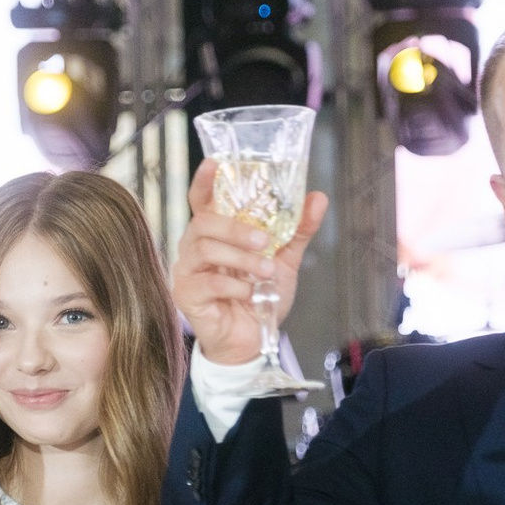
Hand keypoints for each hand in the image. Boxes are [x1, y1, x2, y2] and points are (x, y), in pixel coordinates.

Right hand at [173, 159, 327, 365]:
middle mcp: (195, 247)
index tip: (215, 163)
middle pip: (204, 222)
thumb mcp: (284, 260)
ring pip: (205, 249)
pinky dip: (235, 286)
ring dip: (241, 258)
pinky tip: (251, 293)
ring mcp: (187, 271)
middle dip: (236, 228)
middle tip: (265, 241)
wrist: (253, 342)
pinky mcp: (186, 296)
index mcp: (215, 233)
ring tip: (266, 271)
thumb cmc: (260, 296)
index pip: (202, 200)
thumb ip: (296, 230)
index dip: (205, 181)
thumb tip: (317, 198)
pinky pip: (208, 282)